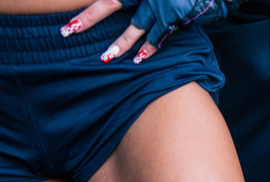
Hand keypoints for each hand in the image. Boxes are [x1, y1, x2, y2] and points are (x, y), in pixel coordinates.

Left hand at [59, 0, 237, 63]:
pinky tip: (138, 59)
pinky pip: (158, 36)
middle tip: (68, 31)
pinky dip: (149, 49)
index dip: (90, 8)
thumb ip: (143, 2)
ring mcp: (157, 4)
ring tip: (106, 58)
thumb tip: (130, 13)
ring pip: (135, 27)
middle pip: (110, 4)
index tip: (71, 20)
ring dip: (120, 44)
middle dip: (89, 18)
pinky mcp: (173, 15)